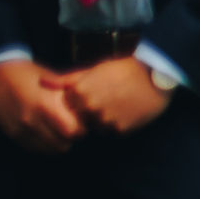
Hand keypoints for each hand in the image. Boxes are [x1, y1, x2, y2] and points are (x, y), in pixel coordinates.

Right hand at [0, 59, 86, 155]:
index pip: (72, 131)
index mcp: (44, 105)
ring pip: (47, 150)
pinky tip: (45, 134)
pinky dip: (42, 145)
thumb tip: (91, 106)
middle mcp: (31, 120)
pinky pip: (32, 148)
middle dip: (70, 139)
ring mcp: (19, 129)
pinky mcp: (11, 134)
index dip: (81, 130)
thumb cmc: (31, 75)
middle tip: (72, 131)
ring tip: (59, 133)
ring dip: (56, 144)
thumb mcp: (54, 80)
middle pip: (62, 145)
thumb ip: (70, 95)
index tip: (83, 125)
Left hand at [56, 55, 172, 137]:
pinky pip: (113, 130)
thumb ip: (67, 79)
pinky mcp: (121, 129)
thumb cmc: (125, 67)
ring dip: (104, 118)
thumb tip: (41, 81)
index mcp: (81, 92)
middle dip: (90, 111)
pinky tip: (128, 110)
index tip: (92, 92)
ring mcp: (105, 120)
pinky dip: (118, 123)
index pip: (68, 105)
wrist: (158, 75)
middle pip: (81, 117)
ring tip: (119, 103)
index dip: (78, 100)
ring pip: (96, 125)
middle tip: (107, 98)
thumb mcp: (95, 68)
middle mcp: (90, 108)